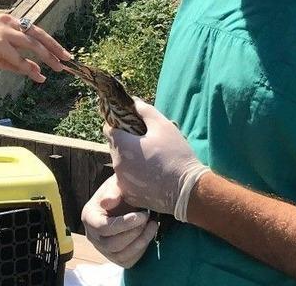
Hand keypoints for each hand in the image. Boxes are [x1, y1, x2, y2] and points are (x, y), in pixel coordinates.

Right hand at [0, 14, 71, 82]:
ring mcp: (3, 31)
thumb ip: (19, 64)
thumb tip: (39, 72)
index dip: (50, 42)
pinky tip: (37, 76)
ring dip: (47, 57)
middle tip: (67, 59)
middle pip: (37, 35)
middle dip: (54, 48)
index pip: (35, 30)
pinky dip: (28, 67)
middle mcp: (8, 23)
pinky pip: (18, 58)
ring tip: (58, 68)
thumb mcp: (0, 58)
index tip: (62, 53)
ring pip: (32, 45)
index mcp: (9, 22)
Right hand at [81, 175, 158, 267]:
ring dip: (141, 240)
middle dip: (134, 232)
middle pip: (112, 244)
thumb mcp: (116, 185)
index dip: (123, 224)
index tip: (142, 215)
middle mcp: (93, 236)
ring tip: (152, 224)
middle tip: (148, 217)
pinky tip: (149, 233)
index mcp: (89, 217)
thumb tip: (106, 202)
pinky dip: (142, 248)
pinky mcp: (115, 257)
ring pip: (121, 254)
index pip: (103, 227)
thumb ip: (112, 191)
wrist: (126, 201)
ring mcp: (103, 249)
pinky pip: (128, 260)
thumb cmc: (120, 192)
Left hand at [104, 99, 209, 220]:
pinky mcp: (129, 194)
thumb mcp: (163, 125)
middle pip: (115, 147)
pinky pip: (127, 180)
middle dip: (127, 143)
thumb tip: (134, 102)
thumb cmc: (175, 154)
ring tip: (152, 159)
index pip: (108, 129)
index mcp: (122, 145)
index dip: (118, 125)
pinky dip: (135, 176)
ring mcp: (121, 181)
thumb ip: (145, 110)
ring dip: (131, 160)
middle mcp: (116, 164)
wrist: (187, 190)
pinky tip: (152, 174)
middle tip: (147, 142)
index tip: (130, 125)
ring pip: (121, 164)